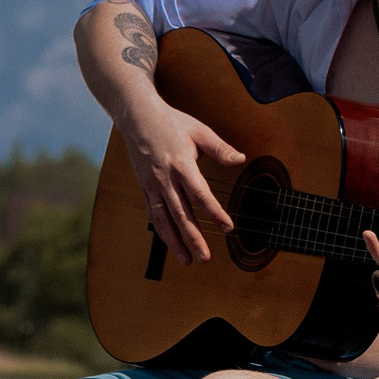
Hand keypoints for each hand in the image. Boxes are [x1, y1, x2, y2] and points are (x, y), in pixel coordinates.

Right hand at [123, 95, 243, 264]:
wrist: (137, 117)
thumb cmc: (171, 122)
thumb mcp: (199, 131)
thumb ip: (220, 148)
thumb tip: (241, 159)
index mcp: (181, 164)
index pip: (200, 195)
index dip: (214, 213)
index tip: (228, 227)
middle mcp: (164, 178)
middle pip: (180, 214)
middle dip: (193, 238)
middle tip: (205, 257)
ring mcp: (152, 185)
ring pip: (163, 220)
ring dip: (174, 242)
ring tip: (186, 261)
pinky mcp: (144, 188)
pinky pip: (153, 214)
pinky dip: (162, 231)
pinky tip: (171, 243)